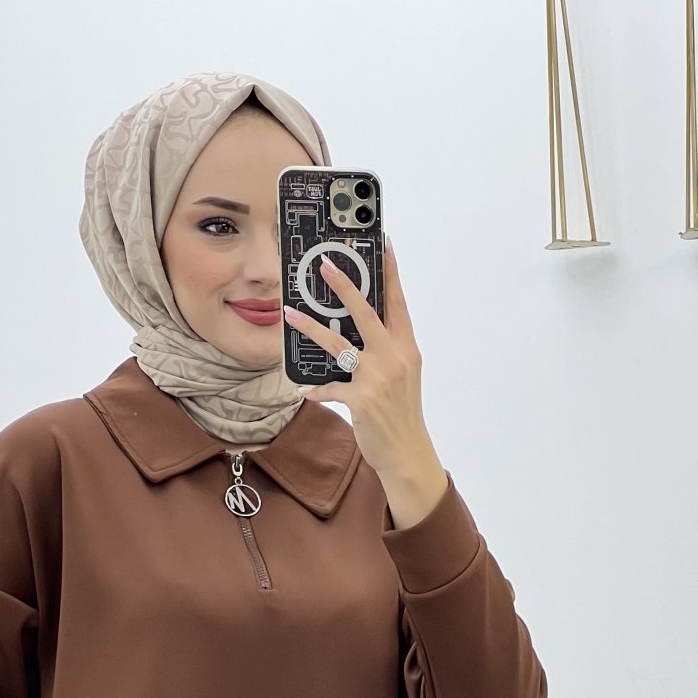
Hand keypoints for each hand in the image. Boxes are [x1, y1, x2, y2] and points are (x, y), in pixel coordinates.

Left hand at [283, 236, 430, 475]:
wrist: (407, 452)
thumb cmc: (401, 413)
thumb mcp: (401, 375)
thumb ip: (386, 350)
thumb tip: (358, 332)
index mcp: (406, 347)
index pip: (397, 302)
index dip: (390, 273)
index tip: (382, 244)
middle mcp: (394, 357)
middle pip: (366, 312)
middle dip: (344, 285)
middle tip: (324, 264)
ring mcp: (378, 378)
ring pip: (339, 344)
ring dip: (311, 327)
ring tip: (290, 314)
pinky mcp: (362, 400)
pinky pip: (331, 388)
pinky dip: (317, 389)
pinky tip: (305, 388)